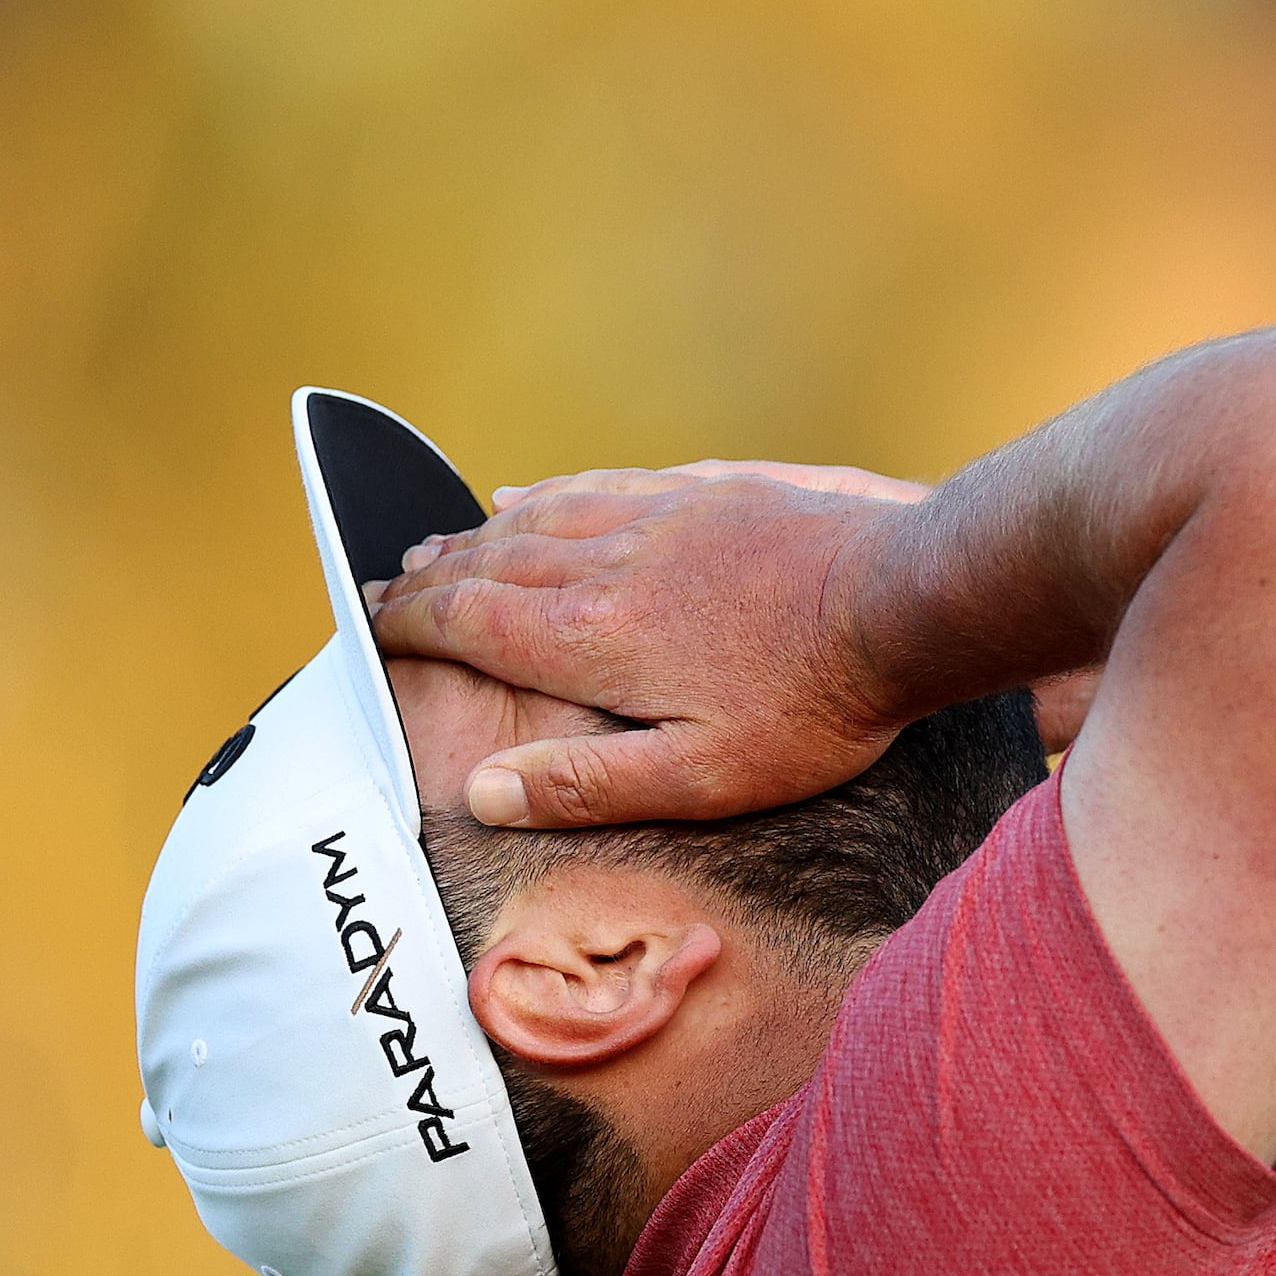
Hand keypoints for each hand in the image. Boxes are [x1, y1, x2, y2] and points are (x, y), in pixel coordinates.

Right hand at [373, 467, 916, 827]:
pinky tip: (537, 489)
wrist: (907, 598)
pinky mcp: (713, 491)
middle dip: (432, 576)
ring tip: (443, 541)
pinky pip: (605, 482)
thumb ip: (587, 784)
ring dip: (481, 531)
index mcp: (594, 637)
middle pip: (494, 561)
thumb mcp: (702, 778)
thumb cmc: (815, 705)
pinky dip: (552, 490)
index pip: (471, 621)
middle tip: (386, 584)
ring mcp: (663, 515)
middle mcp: (611, 561)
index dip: (410, 623)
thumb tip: (483, 793)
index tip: (367, 623)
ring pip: (544, 514)